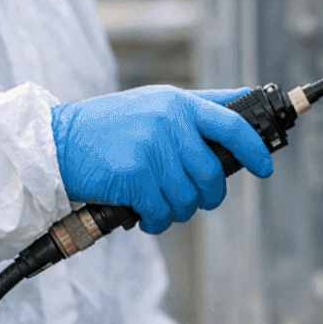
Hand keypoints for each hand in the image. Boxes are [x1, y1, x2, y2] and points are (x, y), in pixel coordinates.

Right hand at [49, 85, 273, 233]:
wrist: (57, 141)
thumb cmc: (110, 126)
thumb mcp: (154, 104)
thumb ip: (196, 109)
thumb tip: (243, 109)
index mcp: (178, 102)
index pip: (233, 124)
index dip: (255, 149)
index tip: (265, 168)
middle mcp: (169, 122)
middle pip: (212, 173)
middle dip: (209, 196)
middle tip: (198, 200)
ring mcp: (152, 148)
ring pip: (189, 197)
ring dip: (178, 211)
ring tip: (161, 204)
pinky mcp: (134, 175)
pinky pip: (162, 212)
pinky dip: (157, 221)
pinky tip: (146, 215)